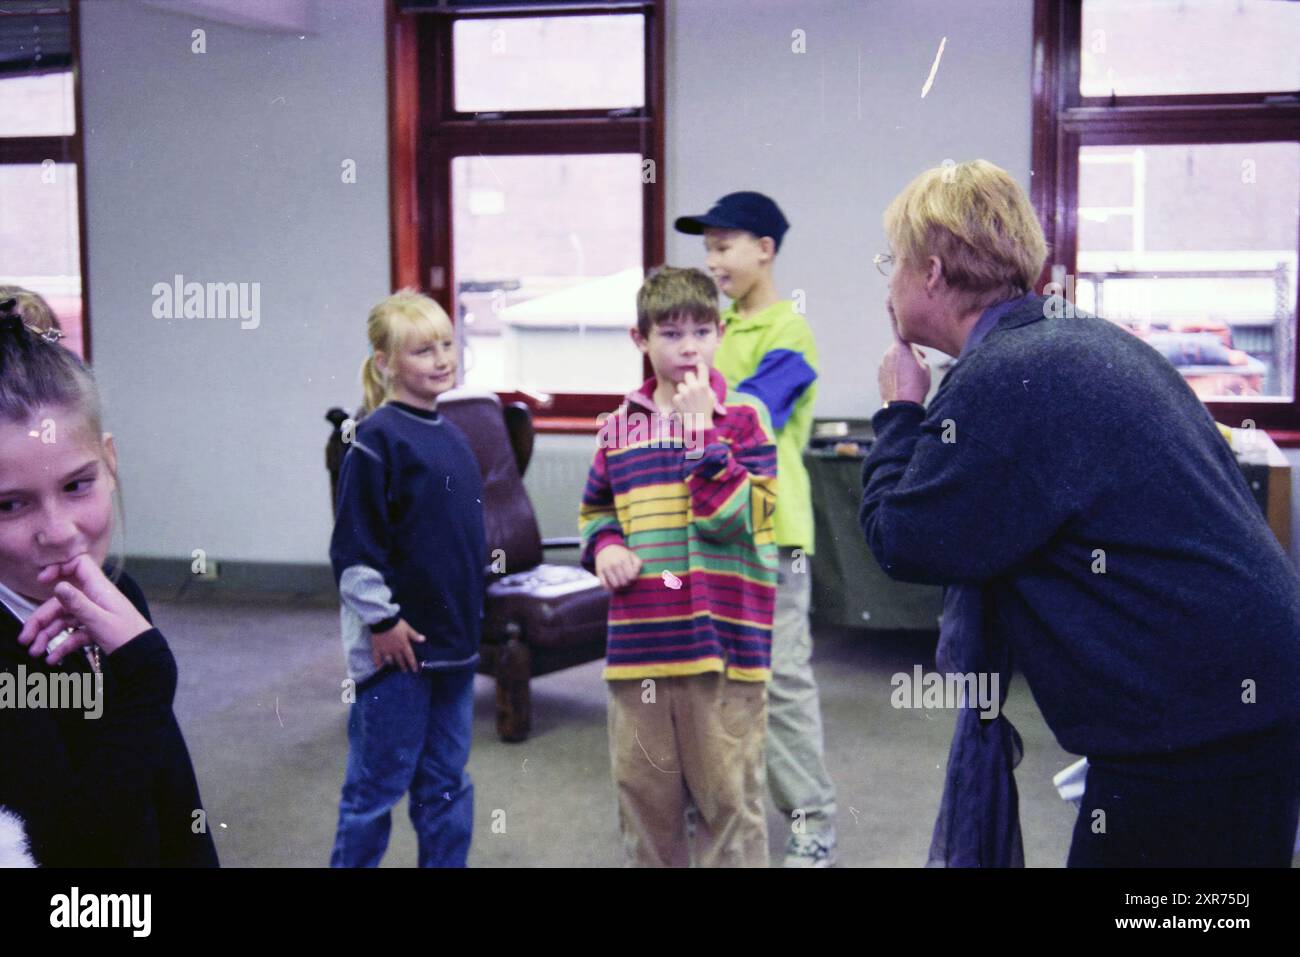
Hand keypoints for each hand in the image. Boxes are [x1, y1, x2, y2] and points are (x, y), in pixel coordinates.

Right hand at [19, 554, 151, 662]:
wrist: (143, 656)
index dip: (60, 567)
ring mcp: (93, 613)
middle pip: (61, 601)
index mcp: (99, 589)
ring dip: (47, 635)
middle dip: (41, 619)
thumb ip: (78, 603)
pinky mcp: (94, 628)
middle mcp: (94, 598)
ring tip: (35, 652)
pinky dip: (62, 645)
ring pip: (63, 619)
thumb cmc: (127, 635)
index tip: (42, 580)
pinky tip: (53, 658)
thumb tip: (58, 586)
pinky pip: (73, 633)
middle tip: (25, 638)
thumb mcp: (99, 620)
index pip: (79, 565)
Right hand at [371, 619, 424, 672]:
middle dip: (403, 666)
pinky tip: (379, 668)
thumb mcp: (408, 629)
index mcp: (404, 645)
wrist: (383, 621)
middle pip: (400, 660)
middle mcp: (395, 650)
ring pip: (390, 660)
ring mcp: (386, 650)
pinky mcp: (377, 649)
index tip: (415, 670)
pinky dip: (378, 664)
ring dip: (393, 664)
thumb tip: (424, 639)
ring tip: (393, 667)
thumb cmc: (397, 624)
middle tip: (404, 671)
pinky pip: (377, 658)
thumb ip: (415, 635)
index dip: (413, 664)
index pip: (410, 657)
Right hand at [594, 544, 642, 591]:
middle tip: (625, 579)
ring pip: (615, 585)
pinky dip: (609, 587)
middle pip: (624, 582)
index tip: (631, 576)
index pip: (631, 576)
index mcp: (624, 559)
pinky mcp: (599, 571)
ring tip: (619, 581)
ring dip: (619, 585)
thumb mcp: (632, 555)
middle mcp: (614, 563)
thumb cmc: (622, 554)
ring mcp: (606, 567)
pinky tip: (611, 584)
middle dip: (626, 582)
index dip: (633, 578)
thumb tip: (635, 574)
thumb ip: (638, 564)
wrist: (606, 548)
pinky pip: (604, 585)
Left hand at [670, 363, 715, 429]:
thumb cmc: (706, 411)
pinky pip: (676, 395)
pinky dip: (679, 400)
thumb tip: (702, 377)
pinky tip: (684, 405)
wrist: (698, 424)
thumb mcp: (711, 397)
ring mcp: (684, 393)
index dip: (700, 365)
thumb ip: (706, 386)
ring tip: (688, 400)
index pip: (701, 368)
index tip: (698, 365)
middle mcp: (693, 387)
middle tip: (691, 386)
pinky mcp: (677, 399)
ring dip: (683, 391)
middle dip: (689, 379)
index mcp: (704, 386)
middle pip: (687, 374)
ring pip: (680, 385)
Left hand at [879, 301, 930, 403]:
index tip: (888, 298)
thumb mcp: (924, 367)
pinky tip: (904, 384)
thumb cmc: (916, 386)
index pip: (897, 325)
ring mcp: (882, 363)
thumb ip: (917, 355)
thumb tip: (914, 355)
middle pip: (902, 347)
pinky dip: (898, 373)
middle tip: (921, 367)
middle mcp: (889, 352)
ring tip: (912, 379)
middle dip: (911, 353)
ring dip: (905, 364)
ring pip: (897, 359)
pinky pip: (891, 369)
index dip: (893, 311)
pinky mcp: (880, 373)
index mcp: (901, 348)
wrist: (900, 406)